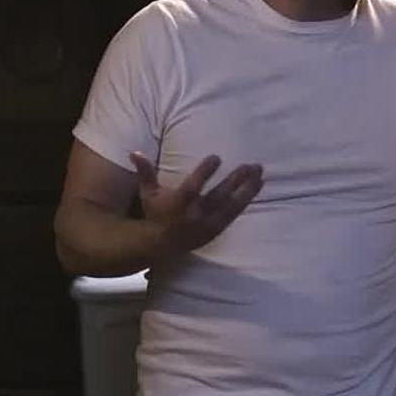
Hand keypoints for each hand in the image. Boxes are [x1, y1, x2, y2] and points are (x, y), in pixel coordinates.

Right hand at [129, 151, 263, 258]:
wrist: (162, 244)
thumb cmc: (156, 213)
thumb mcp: (148, 193)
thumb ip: (145, 172)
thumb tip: (135, 152)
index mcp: (178, 205)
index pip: (192, 188)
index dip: (204, 173)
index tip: (216, 157)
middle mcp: (195, 215)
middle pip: (218, 197)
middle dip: (235, 180)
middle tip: (250, 165)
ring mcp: (208, 223)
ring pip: (231, 205)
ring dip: (247, 188)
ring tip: (260, 172)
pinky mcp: (217, 228)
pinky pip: (235, 213)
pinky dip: (247, 199)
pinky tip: (259, 185)